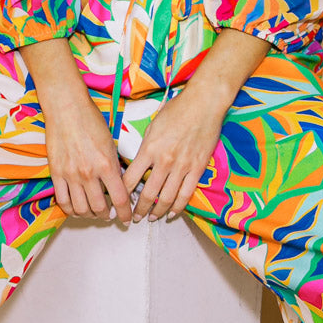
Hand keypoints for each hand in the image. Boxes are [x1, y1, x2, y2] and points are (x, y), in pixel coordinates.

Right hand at [45, 92, 133, 223]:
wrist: (66, 108)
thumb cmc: (91, 121)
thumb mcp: (111, 144)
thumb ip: (114, 167)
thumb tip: (119, 186)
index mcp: (107, 165)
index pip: (120, 199)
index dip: (125, 214)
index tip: (127, 219)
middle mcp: (89, 173)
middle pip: (100, 208)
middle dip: (107, 216)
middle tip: (109, 215)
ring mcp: (71, 174)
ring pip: (81, 209)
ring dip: (89, 215)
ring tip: (93, 212)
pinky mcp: (56, 173)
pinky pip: (63, 201)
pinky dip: (70, 210)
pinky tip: (76, 208)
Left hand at [122, 85, 224, 221]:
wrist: (203, 104)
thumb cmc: (176, 111)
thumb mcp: (152, 128)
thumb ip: (145, 148)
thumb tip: (137, 165)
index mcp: (149, 149)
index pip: (130, 179)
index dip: (123, 194)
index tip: (120, 202)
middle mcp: (164, 161)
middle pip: (148, 194)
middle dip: (139, 209)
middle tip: (134, 218)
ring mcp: (182, 166)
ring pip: (167, 198)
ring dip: (157, 212)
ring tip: (152, 218)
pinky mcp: (197, 169)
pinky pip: (186, 194)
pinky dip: (178, 207)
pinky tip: (172, 213)